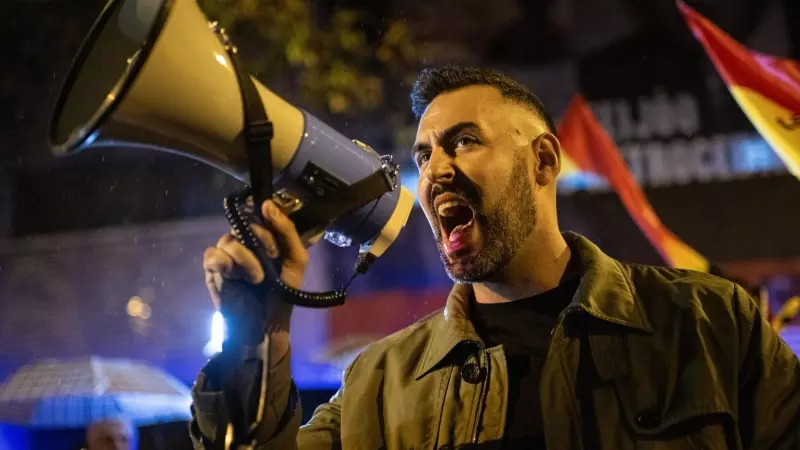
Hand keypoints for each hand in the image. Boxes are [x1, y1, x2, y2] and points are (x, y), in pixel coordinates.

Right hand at [203, 200, 317, 351]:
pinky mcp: (213, 270)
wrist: (269, 323)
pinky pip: (212, 254)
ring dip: (247, 258)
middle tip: (272, 258)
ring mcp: (227, 255)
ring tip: (258, 278)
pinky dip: (226, 264)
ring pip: (229, 240)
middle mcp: (244, 241)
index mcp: (264, 237)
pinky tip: (238, 278)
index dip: (267, 222)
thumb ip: (287, 230)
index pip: (258, 213)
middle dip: (261, 239)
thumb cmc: (284, 292)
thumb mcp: (296, 259)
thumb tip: (268, 203)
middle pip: (243, 222)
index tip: (278, 242)